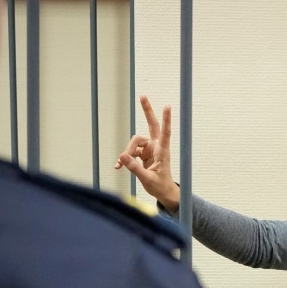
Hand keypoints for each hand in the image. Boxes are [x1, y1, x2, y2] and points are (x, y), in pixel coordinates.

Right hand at [115, 95, 180, 211]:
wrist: (162, 192)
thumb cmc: (159, 186)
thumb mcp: (147, 179)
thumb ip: (135, 168)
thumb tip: (122, 157)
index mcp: (163, 152)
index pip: (165, 133)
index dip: (166, 120)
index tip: (168, 106)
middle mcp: (156, 147)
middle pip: (152, 125)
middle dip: (147, 111)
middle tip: (142, 96)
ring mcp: (149, 149)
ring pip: (134, 142)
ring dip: (127, 152)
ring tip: (121, 165)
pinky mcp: (143, 153)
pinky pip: (130, 151)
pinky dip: (124, 159)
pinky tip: (118, 167)